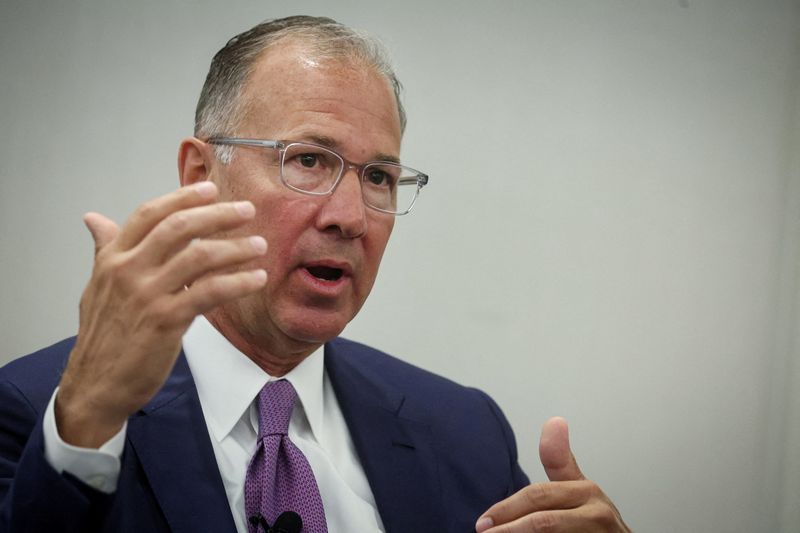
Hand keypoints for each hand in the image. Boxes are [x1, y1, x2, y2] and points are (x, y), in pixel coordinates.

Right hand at [55, 182, 267, 446]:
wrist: (96, 384)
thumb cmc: (103, 336)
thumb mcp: (98, 286)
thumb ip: (105, 249)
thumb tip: (94, 218)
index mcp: (113, 258)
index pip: (150, 214)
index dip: (182, 198)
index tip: (210, 189)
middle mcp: (128, 270)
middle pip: (179, 227)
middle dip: (217, 214)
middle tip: (246, 210)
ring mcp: (148, 294)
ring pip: (199, 256)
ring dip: (235, 248)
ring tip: (259, 245)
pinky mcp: (167, 321)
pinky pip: (210, 292)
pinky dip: (238, 282)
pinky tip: (256, 279)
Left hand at [475, 417, 630, 531]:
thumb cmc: (595, 519)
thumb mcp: (578, 487)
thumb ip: (559, 459)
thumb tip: (554, 421)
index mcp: (586, 490)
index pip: (538, 496)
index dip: (506, 509)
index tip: (482, 522)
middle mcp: (597, 513)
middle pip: (543, 521)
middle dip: (508, 529)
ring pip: (550, 532)